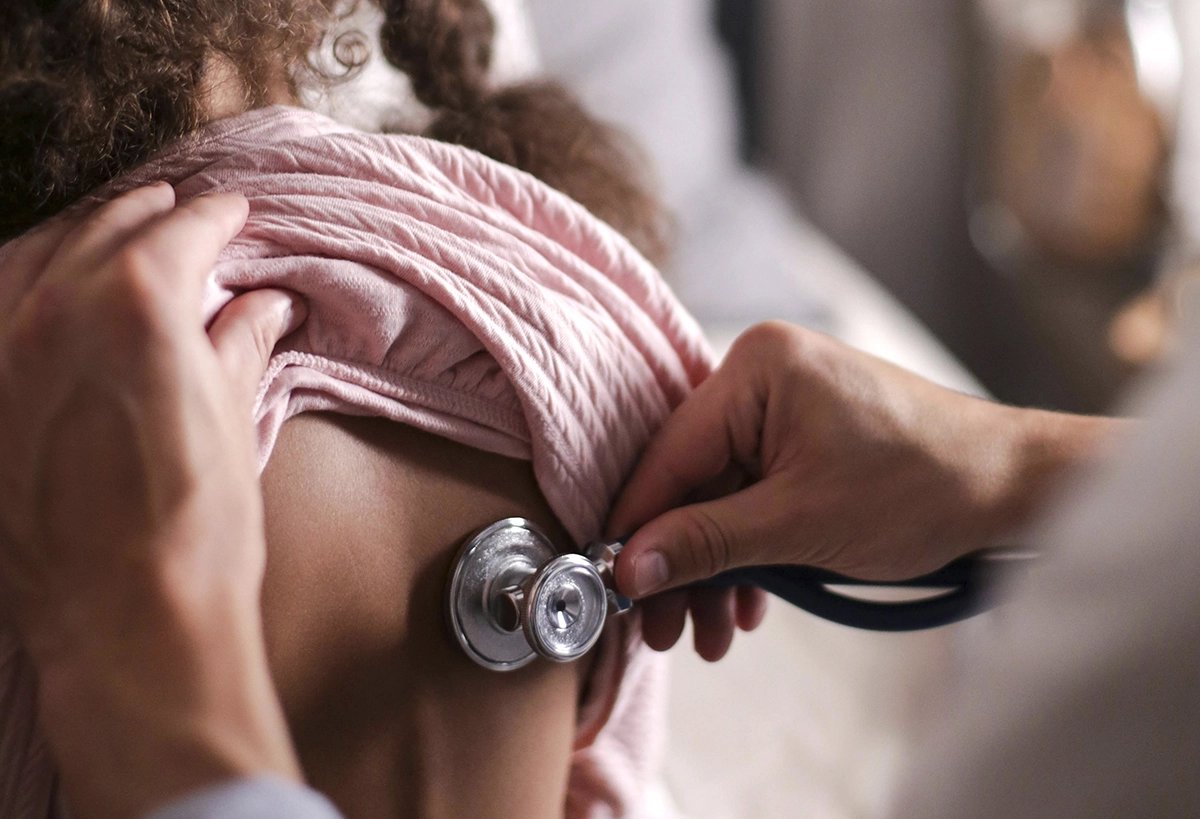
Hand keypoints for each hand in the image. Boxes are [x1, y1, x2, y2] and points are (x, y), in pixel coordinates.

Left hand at [0, 185, 304, 818]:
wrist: (128, 623)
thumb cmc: (197, 531)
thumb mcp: (234, 425)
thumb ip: (237, 347)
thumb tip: (259, 308)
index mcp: (136, 306)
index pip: (179, 230)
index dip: (217, 217)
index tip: (236, 213)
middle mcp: (53, 312)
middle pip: (103, 228)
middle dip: (151, 214)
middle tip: (185, 213)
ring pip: (32, 255)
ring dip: (81, 236)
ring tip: (116, 236)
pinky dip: (26, 282)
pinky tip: (49, 291)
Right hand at [607, 322, 1116, 659]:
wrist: (1014, 488)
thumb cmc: (924, 486)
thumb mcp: (799, 525)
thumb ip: (706, 543)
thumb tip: (628, 567)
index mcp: (756, 370)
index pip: (669, 455)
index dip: (638, 527)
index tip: (613, 587)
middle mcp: (763, 376)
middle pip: (691, 481)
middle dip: (681, 563)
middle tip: (663, 631)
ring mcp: (785, 405)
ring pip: (720, 497)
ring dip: (715, 569)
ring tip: (710, 635)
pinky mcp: (804, 436)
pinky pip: (754, 495)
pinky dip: (750, 551)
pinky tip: (749, 606)